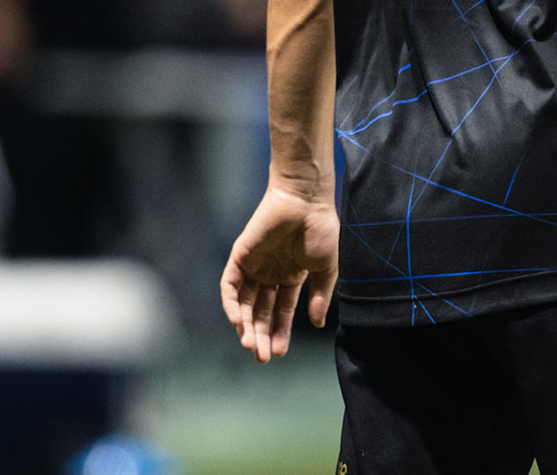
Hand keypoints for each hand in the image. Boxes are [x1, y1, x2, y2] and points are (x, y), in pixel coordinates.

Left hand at [220, 183, 340, 362]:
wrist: (306, 200)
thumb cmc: (321, 229)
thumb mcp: (326, 268)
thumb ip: (320, 296)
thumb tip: (318, 325)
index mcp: (292, 276)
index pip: (282, 311)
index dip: (280, 331)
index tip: (280, 352)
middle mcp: (271, 274)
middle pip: (261, 311)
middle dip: (261, 335)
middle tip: (262, 357)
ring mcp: (254, 266)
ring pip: (244, 303)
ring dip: (245, 325)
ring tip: (251, 345)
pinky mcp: (240, 256)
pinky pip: (230, 286)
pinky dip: (231, 304)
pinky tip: (238, 321)